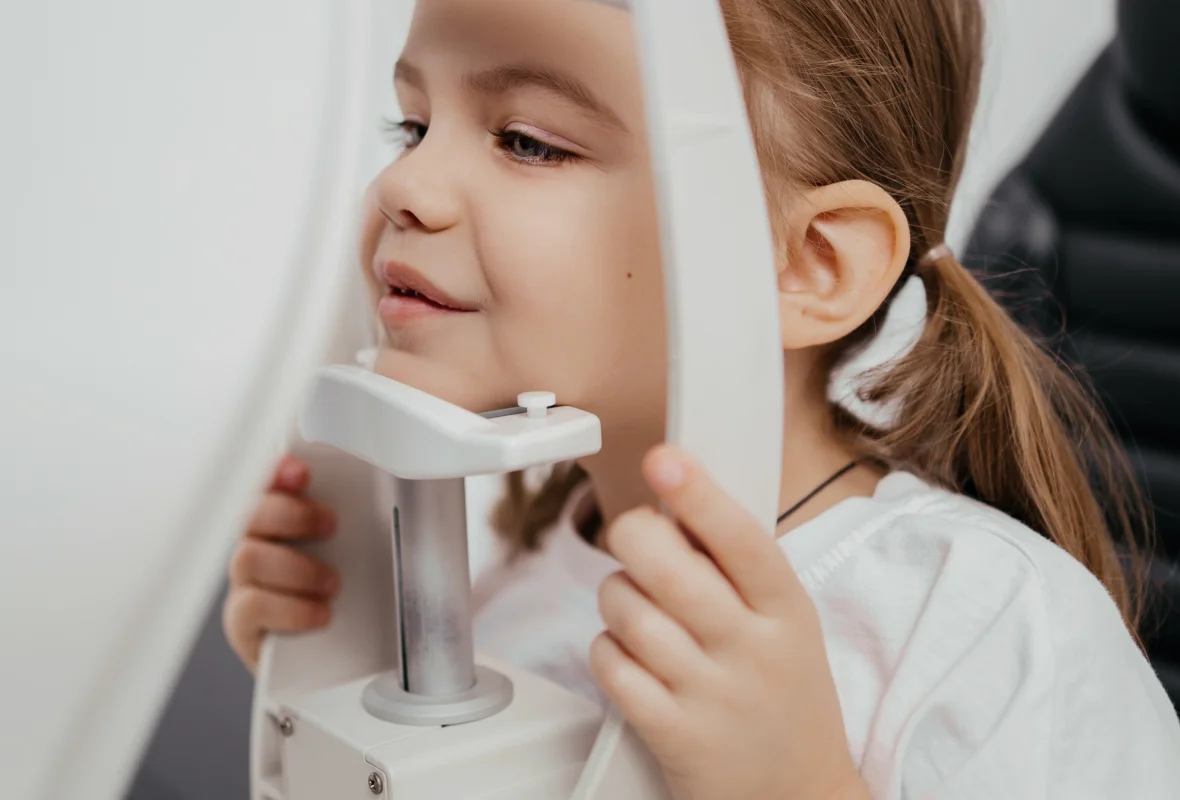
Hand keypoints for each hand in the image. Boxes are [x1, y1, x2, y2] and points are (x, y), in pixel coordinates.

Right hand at [222, 454, 339, 672]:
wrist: (334, 660)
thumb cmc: (347, 600)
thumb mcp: (359, 555)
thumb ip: (359, 525)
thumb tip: (394, 495)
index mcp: (281, 525)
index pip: (265, 486)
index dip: (275, 472)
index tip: (301, 470)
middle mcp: (256, 549)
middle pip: (248, 514)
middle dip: (292, 514)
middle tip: (331, 525)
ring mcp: (245, 586)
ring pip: (247, 558)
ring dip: (297, 567)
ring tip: (332, 585)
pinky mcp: (243, 625)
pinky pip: (250, 606)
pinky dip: (290, 609)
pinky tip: (318, 615)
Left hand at [590, 445, 869, 799]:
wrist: (797, 795)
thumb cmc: (784, 695)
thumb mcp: (787, 626)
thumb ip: (739, 570)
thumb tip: (673, 502)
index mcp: (788, 612)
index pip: (742, 540)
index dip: (698, 494)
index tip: (664, 459)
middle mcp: (752, 651)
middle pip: (667, 569)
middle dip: (631, 536)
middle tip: (634, 537)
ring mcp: (711, 696)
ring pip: (628, 611)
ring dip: (617, 597)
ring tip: (638, 608)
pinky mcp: (672, 734)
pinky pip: (610, 664)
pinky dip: (607, 648)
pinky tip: (630, 653)